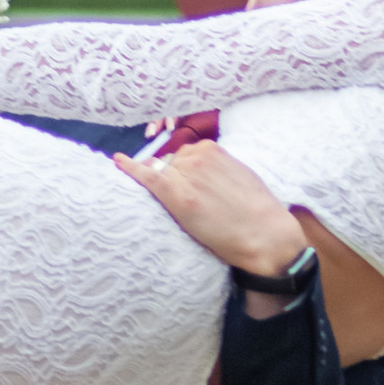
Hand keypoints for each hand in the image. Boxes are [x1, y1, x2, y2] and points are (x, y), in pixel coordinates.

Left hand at [119, 141, 307, 284]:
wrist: (265, 234)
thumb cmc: (258, 211)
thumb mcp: (240, 176)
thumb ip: (218, 168)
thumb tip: (200, 172)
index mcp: (213, 150)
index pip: (184, 155)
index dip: (181, 172)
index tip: (181, 183)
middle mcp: (196, 156)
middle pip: (170, 163)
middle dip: (173, 179)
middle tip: (189, 203)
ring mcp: (185, 174)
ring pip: (161, 173)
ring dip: (162, 184)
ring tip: (178, 205)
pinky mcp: (176, 195)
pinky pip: (147, 177)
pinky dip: (130, 169)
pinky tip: (117, 162)